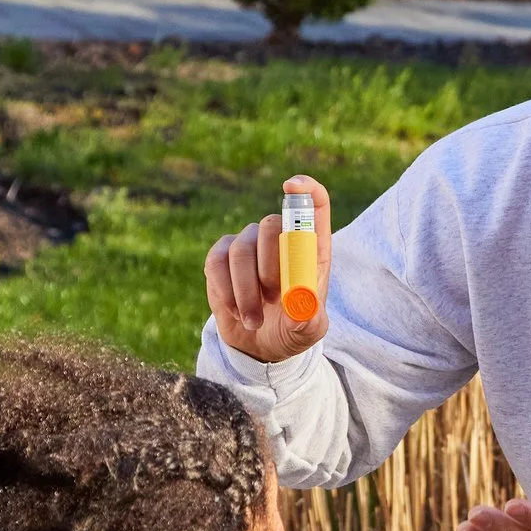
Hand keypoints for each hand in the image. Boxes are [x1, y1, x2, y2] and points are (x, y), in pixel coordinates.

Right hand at [204, 176, 332, 363]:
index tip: (292, 186)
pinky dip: (226, 290)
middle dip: (271, 264)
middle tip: (274, 298)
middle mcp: (280, 238)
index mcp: (311, 247)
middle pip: (272, 224)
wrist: (262, 344)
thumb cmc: (292, 328)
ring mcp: (248, 243)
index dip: (306, 188)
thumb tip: (300, 301)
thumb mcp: (308, 328)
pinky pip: (217, 261)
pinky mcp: (221, 257)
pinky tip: (237, 312)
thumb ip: (308, 315)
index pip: (314, 204)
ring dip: (247, 290)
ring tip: (255, 319)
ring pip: (242, 249)